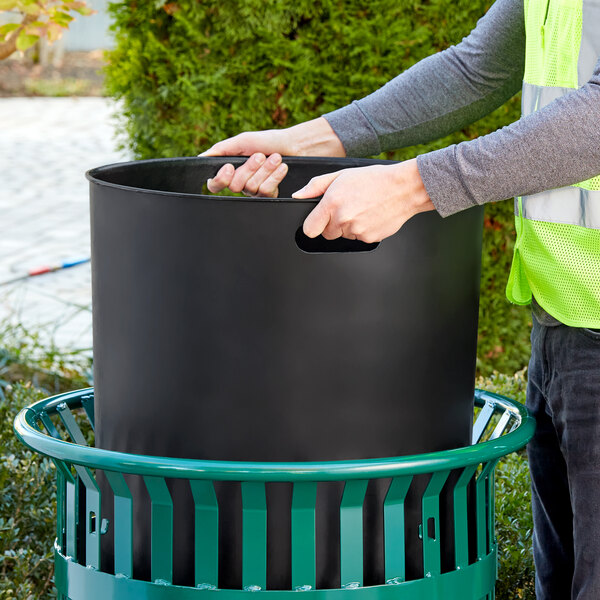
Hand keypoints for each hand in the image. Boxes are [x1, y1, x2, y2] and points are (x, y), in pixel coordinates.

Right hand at [199, 117, 344, 196]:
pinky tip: (281, 168)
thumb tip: (202, 158)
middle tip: (260, 156)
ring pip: (251, 188)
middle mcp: (242, 182)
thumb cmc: (269, 141)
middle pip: (234, 186)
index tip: (230, 167)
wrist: (296, 146)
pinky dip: (274, 178)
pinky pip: (265, 192)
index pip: (215, 185)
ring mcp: (256, 190)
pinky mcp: (270, 194)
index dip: (220, 179)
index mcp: (232, 170)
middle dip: (249, 169)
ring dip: (265, 170)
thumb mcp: (243, 141)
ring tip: (275, 158)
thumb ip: (221, 150)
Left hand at [292, 159, 434, 242]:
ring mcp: (356, 230)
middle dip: (332, 224)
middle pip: (327, 234)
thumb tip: (298, 195)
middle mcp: (343, 219)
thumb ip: (316, 186)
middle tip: (346, 209)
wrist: (404, 188)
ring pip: (344, 236)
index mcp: (332, 203)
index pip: (309, 229)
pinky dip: (363, 230)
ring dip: (348, 227)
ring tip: (361, 209)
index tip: (319, 221)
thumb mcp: (341, 176)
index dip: (314, 225)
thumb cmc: (374, 179)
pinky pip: (359, 238)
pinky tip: (370, 216)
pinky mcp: (369, 238)